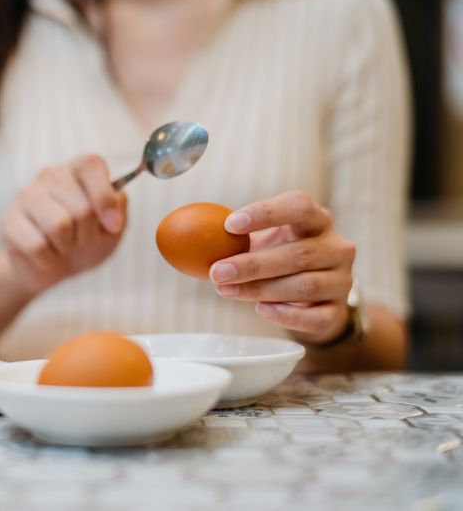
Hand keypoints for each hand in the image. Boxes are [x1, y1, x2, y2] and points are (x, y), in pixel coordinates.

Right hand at [0, 154, 126, 293]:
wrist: (53, 268)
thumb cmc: (85, 242)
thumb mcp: (112, 229)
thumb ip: (119, 209)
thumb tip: (115, 203)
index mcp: (78, 170)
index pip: (90, 164)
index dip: (104, 197)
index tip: (113, 226)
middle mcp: (50, 175)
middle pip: (81, 207)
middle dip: (88, 235)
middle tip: (81, 240)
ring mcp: (26, 195)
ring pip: (59, 225)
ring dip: (68, 247)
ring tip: (63, 247)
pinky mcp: (9, 220)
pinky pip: (37, 245)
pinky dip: (49, 260)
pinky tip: (46, 257)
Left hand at [209, 191, 355, 344]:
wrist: (312, 298)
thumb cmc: (280, 258)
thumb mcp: (263, 241)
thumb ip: (234, 237)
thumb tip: (181, 235)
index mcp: (317, 220)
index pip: (299, 206)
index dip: (265, 213)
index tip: (230, 225)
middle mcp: (336, 247)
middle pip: (298, 253)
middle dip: (252, 264)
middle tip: (217, 271)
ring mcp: (341, 280)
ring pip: (304, 285)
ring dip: (260, 289)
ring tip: (226, 290)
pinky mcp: (337, 311)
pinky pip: (314, 316)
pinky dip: (286, 315)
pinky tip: (261, 309)